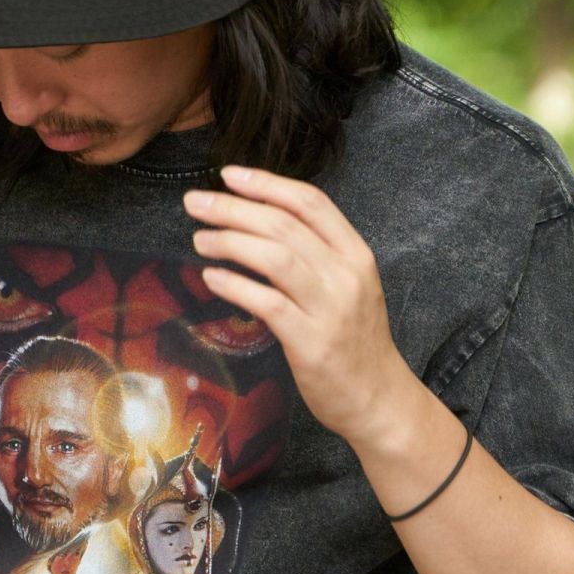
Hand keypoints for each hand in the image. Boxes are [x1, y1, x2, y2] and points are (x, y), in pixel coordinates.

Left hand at [184, 166, 416, 451]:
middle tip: (196, 202)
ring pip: (275, 257)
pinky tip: (211, 276)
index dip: (266, 183)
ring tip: (200, 239)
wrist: (377, 399)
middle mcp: (346, 275)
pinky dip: (235, 285)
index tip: (228, 174)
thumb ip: (316, 257)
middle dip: (234, 208)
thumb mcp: (348, 288)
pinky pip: (267, 303)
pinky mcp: (311, 342)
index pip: (309, 202)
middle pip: (283, 225)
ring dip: (230, 242)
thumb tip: (261, 227)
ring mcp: (330, 309)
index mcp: (356, 254)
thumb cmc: (355, 343)